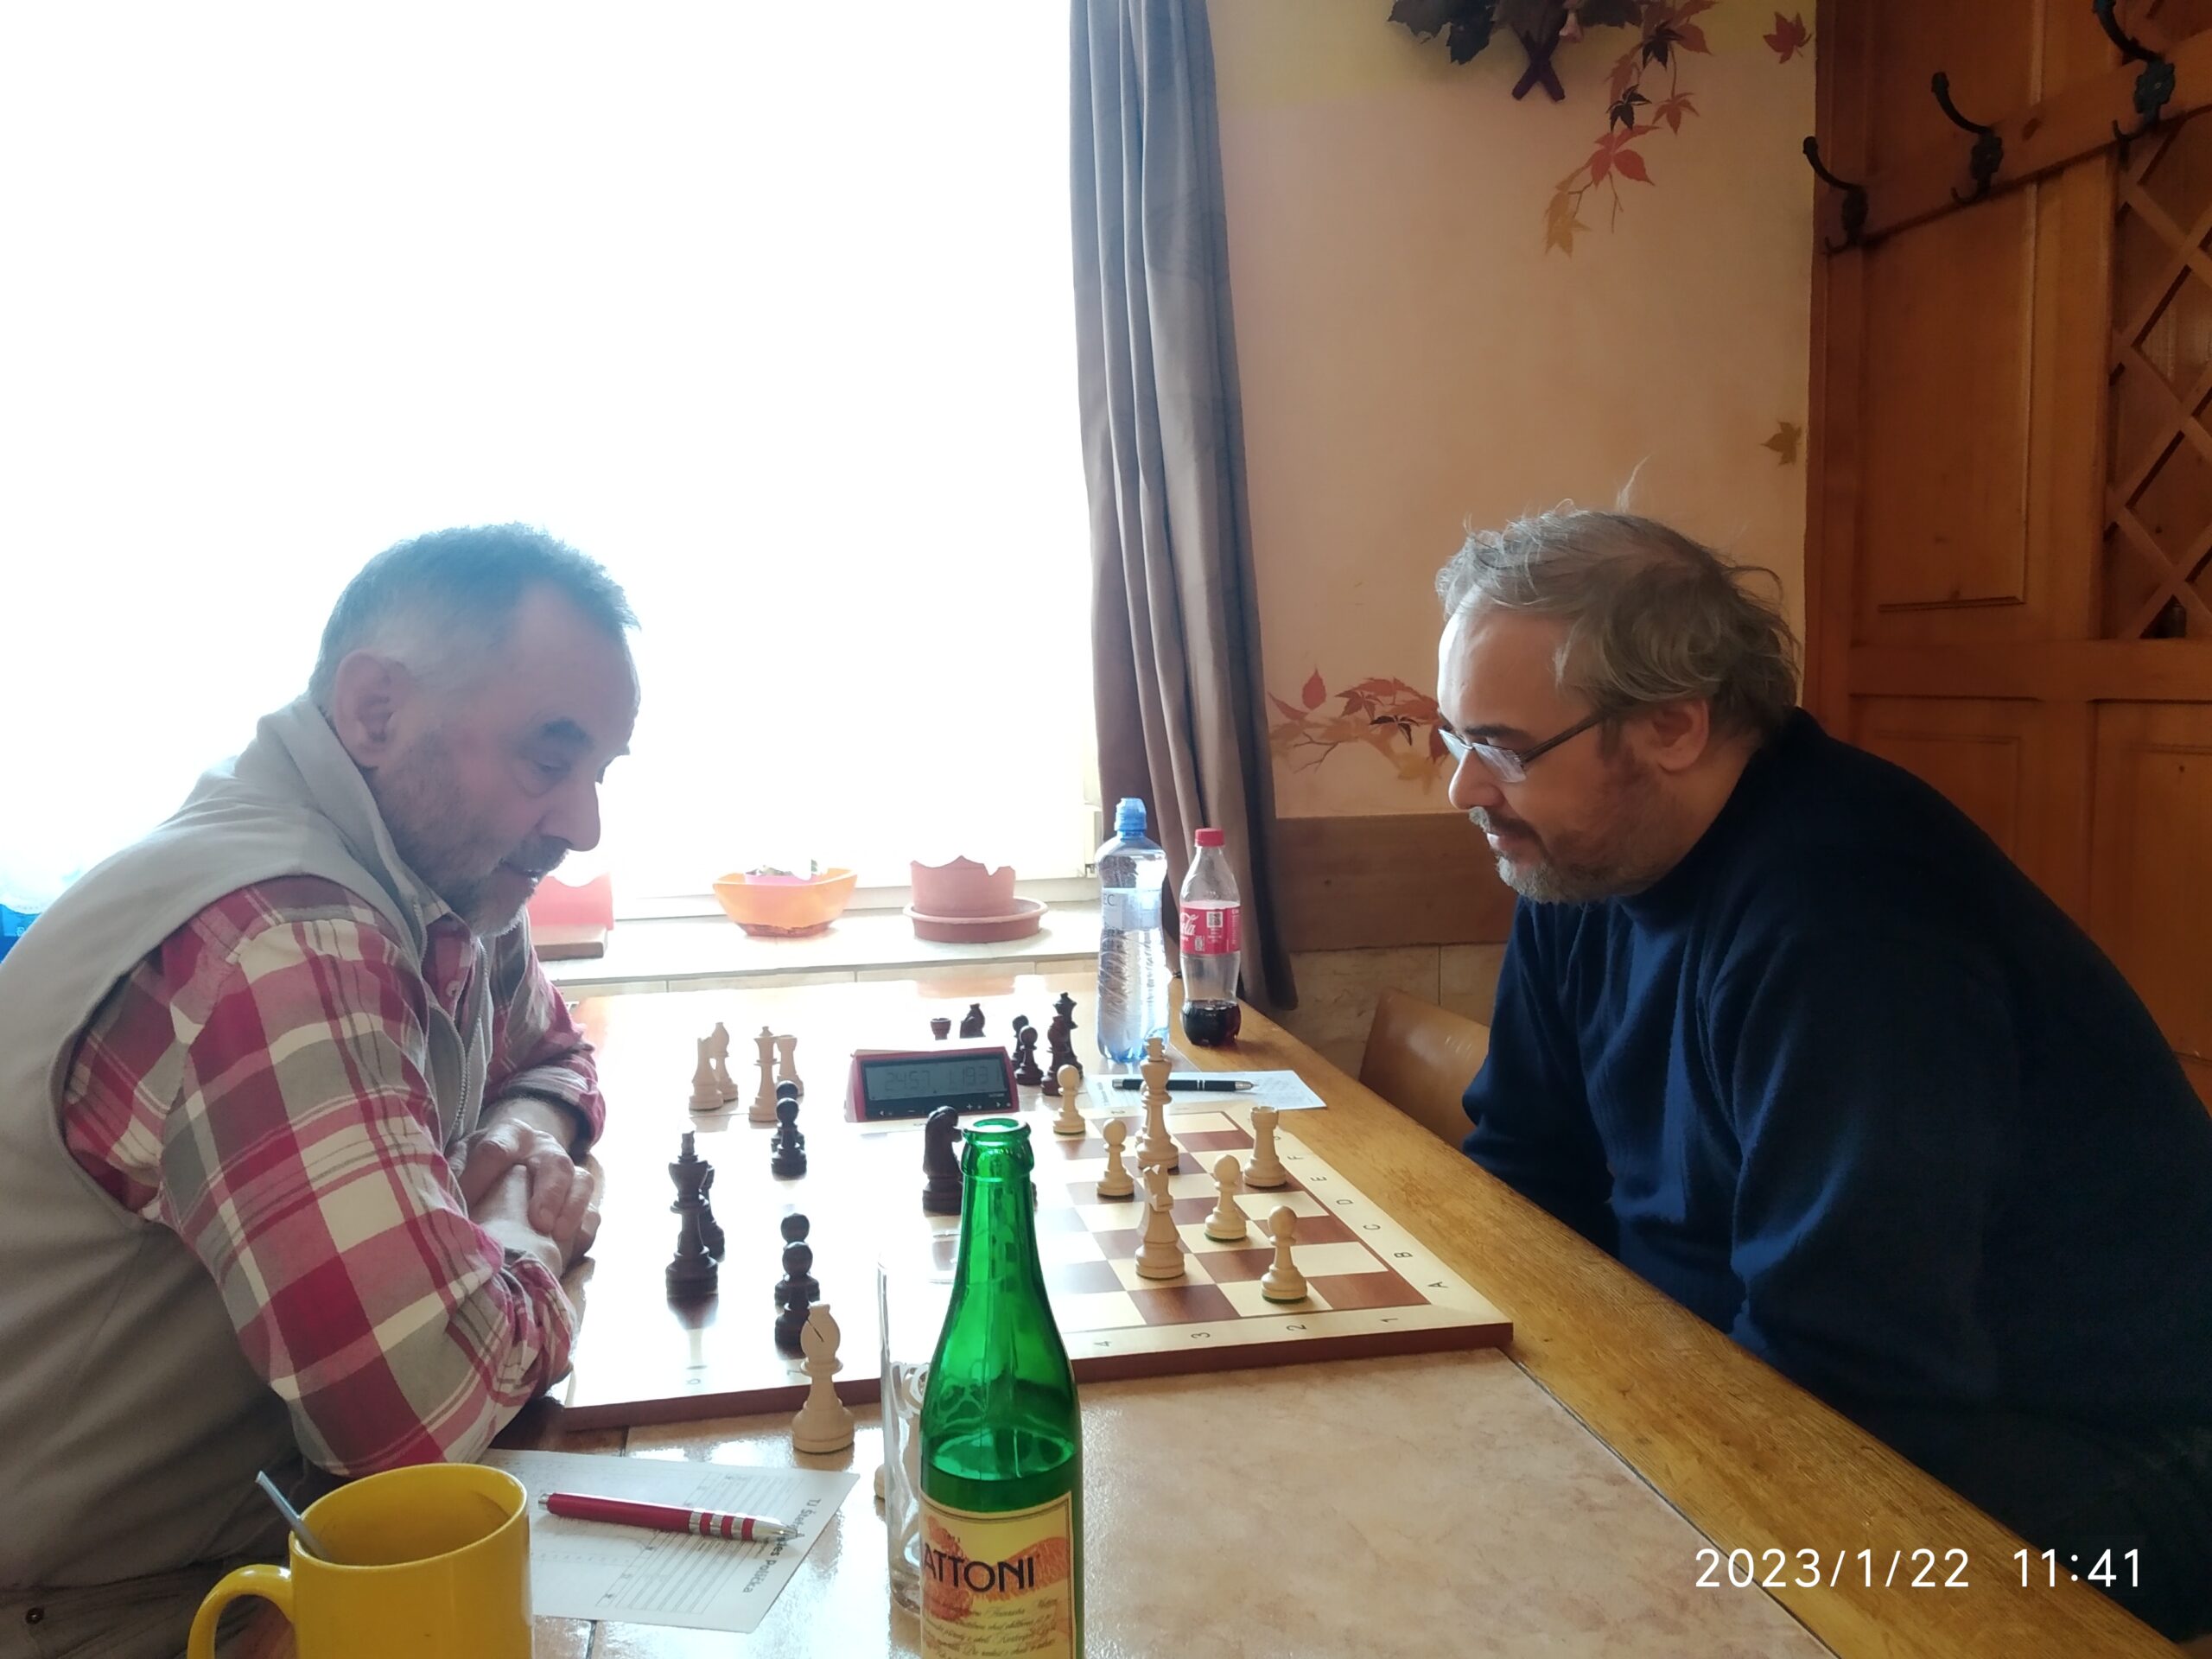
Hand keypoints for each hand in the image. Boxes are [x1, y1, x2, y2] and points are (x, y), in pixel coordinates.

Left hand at [455, 1120, 598, 1266]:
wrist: (517, 1153)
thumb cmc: (480, 1162)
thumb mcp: (461, 1158)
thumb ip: (453, 1175)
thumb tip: (436, 1203)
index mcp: (511, 1135)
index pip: (497, 1150)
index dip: (482, 1177)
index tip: (467, 1202)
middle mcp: (544, 1150)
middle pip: (554, 1164)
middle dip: (549, 1193)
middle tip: (539, 1222)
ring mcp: (567, 1172)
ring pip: (581, 1182)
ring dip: (572, 1209)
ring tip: (557, 1236)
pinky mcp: (578, 1197)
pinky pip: (593, 1209)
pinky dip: (585, 1227)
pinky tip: (572, 1246)